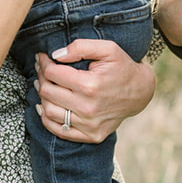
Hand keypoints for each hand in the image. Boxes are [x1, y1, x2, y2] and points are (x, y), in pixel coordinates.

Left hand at [35, 39, 154, 143]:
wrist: (140, 92)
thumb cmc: (122, 67)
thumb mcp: (108, 48)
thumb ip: (81, 47)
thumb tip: (55, 55)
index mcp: (90, 85)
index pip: (52, 74)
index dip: (43, 63)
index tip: (42, 57)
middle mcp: (88, 108)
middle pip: (47, 92)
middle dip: (40, 77)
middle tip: (41, 69)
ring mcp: (89, 125)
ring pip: (49, 112)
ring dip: (41, 97)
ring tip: (43, 85)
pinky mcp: (91, 135)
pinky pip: (59, 131)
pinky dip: (47, 119)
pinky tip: (45, 105)